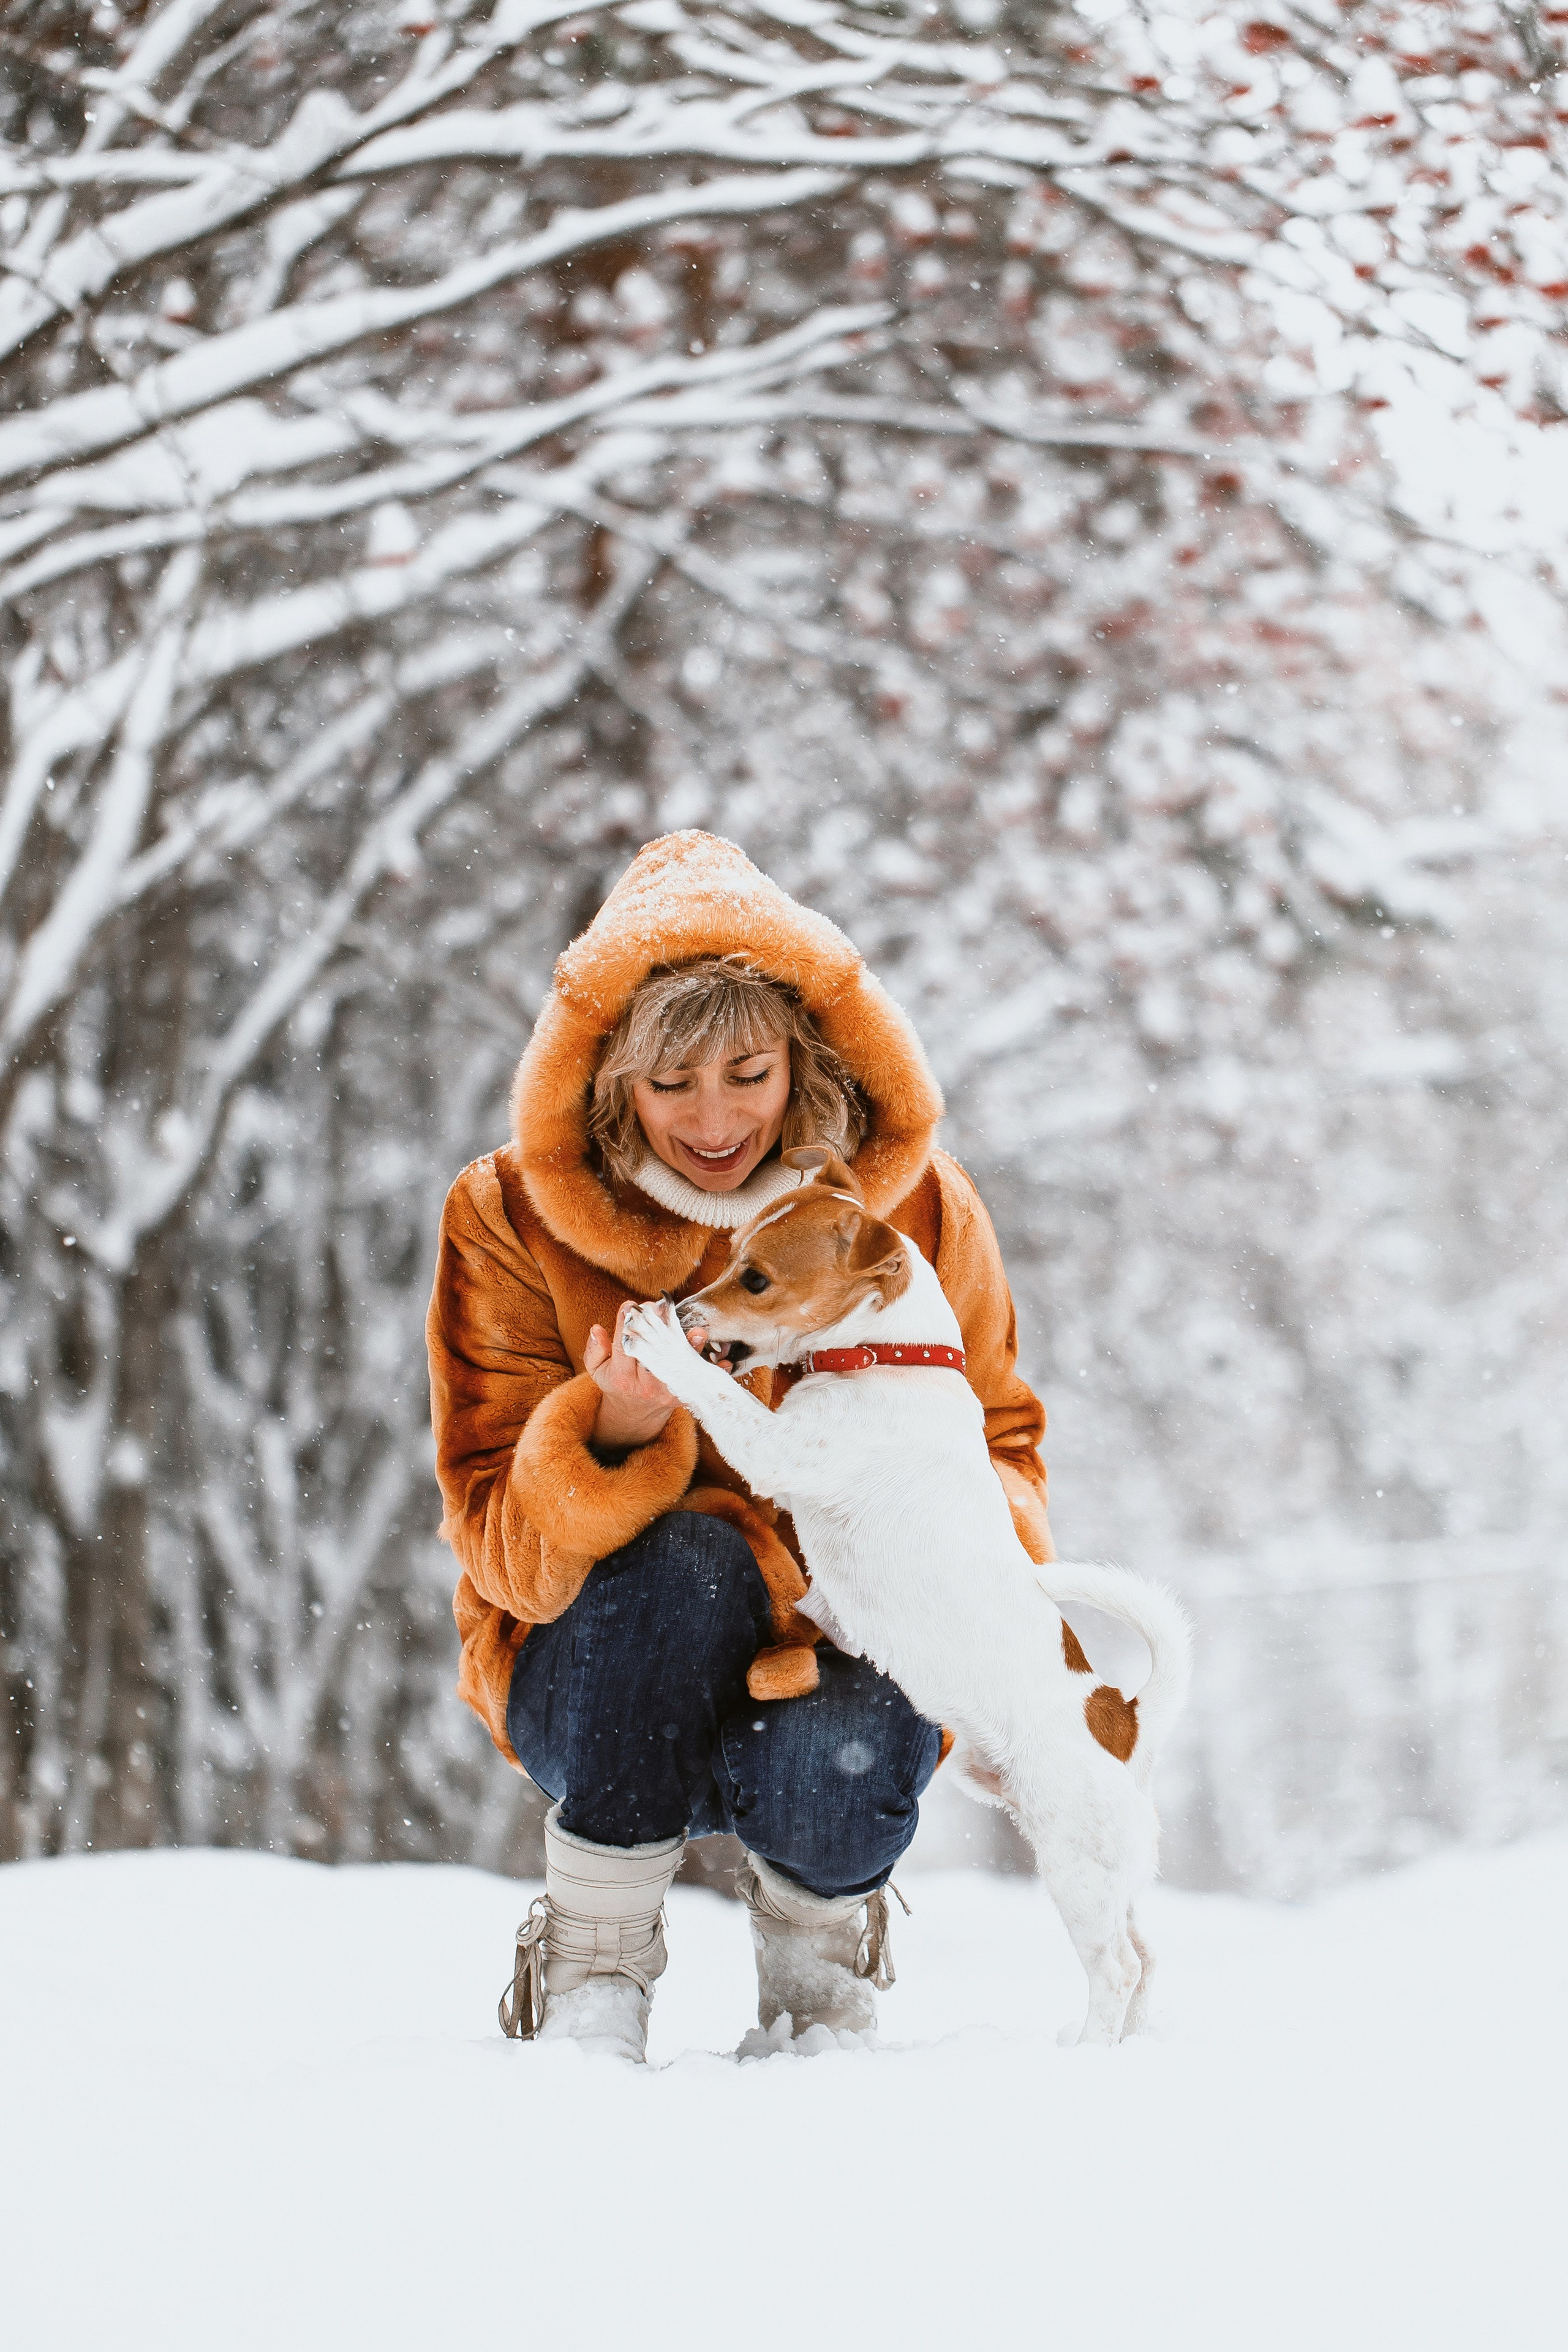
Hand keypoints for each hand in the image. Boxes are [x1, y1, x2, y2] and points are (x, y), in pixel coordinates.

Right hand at [585, 1300, 707, 1452]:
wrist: (636, 1413)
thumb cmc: (617, 1383)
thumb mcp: (598, 1370)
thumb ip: (595, 1350)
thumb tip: (596, 1329)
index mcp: (621, 1377)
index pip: (624, 1346)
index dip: (626, 1324)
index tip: (630, 1305)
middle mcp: (644, 1385)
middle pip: (653, 1351)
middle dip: (656, 1326)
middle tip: (657, 1306)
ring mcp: (664, 1390)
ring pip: (677, 1364)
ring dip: (688, 1344)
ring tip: (696, 1330)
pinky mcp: (680, 1395)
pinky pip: (694, 1377)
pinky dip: (706, 1363)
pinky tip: (718, 1355)